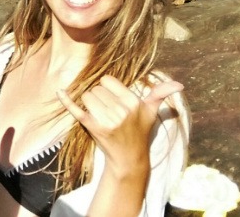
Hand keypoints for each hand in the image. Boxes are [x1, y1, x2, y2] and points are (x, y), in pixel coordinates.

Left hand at [57, 76, 182, 175]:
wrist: (129, 158)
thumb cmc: (139, 131)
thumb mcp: (151, 112)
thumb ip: (161, 94)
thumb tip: (180, 84)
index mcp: (133, 102)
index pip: (108, 80)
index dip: (108, 88)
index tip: (114, 99)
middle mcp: (121, 110)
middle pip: (96, 88)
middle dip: (99, 97)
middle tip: (108, 111)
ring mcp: (107, 120)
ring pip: (87, 96)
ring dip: (89, 103)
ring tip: (100, 115)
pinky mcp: (93, 128)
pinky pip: (77, 109)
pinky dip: (67, 100)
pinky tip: (60, 91)